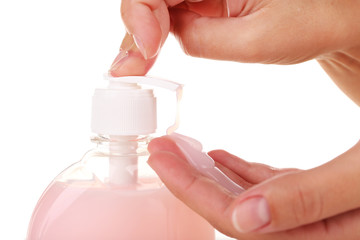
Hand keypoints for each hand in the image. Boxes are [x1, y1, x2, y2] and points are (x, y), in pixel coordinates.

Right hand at [109, 0, 359, 103]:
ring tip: (134, 67)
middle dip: (135, 29)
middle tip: (128, 68)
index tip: (146, 49)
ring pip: (156, 6)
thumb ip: (205, 40)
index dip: (141, 13)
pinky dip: (154, 38)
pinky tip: (148, 55)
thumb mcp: (260, 40)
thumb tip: (173, 39)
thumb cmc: (316, 20)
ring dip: (141, 36)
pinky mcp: (205, 1)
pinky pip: (169, 15)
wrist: (335, 18)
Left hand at [148, 136, 359, 238]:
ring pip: (253, 199)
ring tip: (184, 149)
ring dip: (215, 175)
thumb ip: (310, 199)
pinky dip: (245, 173)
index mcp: (328, 231)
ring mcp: (319, 213)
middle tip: (161, 149)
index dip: (193, 191)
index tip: (162, 157)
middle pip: (238, 212)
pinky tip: (222, 156)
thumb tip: (245, 220)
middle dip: (194, 181)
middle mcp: (319, 228)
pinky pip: (275, 188)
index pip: (239, 221)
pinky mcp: (324, 195)